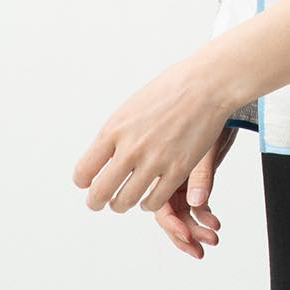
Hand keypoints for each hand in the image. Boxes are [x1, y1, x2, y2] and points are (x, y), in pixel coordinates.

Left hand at [72, 44, 232, 214]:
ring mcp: (155, 160)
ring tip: (125, 201)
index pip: (83, 171)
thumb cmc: (170, 91)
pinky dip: (148, 204)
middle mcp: (131, 148)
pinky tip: (150, 198)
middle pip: (100, 193)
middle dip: (96, 202)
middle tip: (99, 203)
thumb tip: (103, 156)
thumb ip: (116, 134)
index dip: (84, 181)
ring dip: (122, 205)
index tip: (89, 183)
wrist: (206, 84)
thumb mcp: (131, 107)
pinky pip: (154, 201)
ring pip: (126, 201)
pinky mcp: (178, 169)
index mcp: (114, 130)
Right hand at [154, 124, 236, 259]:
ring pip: (181, 214)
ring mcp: (176, 177)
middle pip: (168, 216)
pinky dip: (204, 216)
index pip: (159, 207)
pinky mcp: (190, 176)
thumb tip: (198, 204)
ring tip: (212, 238)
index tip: (187, 237)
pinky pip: (196, 204)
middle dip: (183, 235)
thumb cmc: (203, 114)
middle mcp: (165, 176)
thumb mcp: (203, 146)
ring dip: (194, 230)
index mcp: (161, 169)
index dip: (172, 225)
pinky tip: (215, 225)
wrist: (212, 92)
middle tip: (198, 250)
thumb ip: (200, 175)